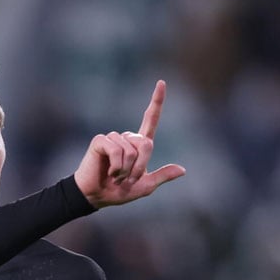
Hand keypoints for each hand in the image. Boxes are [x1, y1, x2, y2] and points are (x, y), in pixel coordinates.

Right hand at [74, 80, 185, 207]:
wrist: (97, 197)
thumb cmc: (118, 192)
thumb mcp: (145, 186)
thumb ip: (162, 176)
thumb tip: (182, 170)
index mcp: (138, 146)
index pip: (150, 119)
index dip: (157, 102)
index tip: (162, 82)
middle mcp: (126, 138)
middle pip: (146, 143)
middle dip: (140, 166)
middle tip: (127, 179)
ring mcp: (113, 138)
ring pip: (131, 149)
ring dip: (126, 169)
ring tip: (115, 176)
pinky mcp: (100, 141)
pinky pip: (116, 150)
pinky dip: (116, 166)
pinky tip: (109, 172)